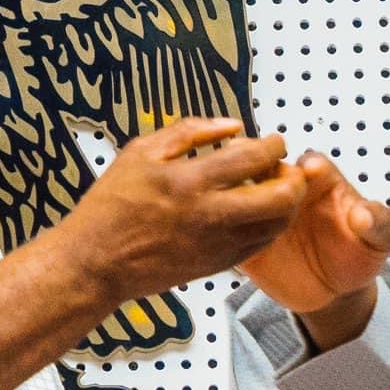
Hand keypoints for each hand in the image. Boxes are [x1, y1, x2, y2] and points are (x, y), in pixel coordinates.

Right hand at [64, 117, 305, 305]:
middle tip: (285, 167)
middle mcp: (209, 214)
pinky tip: (254, 212)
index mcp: (189, 181)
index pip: (254, 157)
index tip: (273, 141)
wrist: (96, 262)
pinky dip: (267, 225)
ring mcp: (217, 244)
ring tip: (272, 188)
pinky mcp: (217, 264)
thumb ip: (189, 132)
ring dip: (286, 204)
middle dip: (294, 178)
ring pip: (277, 225)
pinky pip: (260, 244)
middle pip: (280, 197)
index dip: (274, 145)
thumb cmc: (111, 208)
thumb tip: (230, 125)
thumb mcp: (140, 153)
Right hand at [236, 150, 389, 322]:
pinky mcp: (247, 238)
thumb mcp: (380, 240)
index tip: (310, 171)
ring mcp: (265, 212)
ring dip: (238, 196)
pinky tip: (224, 234)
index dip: (310, 165)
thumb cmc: (358, 254)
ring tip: (239, 208)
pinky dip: (224, 228)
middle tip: (263, 181)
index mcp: (322, 181)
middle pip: (270, 170)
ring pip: (243, 193)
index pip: (312, 162)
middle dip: (264, 170)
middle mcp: (289, 190)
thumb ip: (380, 223)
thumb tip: (364, 215)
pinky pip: (230, 229)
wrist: (337, 290)